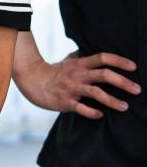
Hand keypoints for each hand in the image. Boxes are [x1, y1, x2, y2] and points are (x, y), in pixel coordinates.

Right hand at [14, 50, 139, 119]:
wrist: (31, 81)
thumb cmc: (52, 72)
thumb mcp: (68, 61)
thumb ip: (82, 57)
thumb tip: (93, 51)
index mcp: (80, 64)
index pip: (102, 58)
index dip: (119, 61)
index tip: (134, 66)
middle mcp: (77, 75)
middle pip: (104, 75)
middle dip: (123, 82)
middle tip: (137, 89)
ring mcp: (71, 89)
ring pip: (95, 93)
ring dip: (112, 100)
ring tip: (125, 106)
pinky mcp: (65, 102)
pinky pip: (81, 108)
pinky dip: (92, 112)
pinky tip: (100, 115)